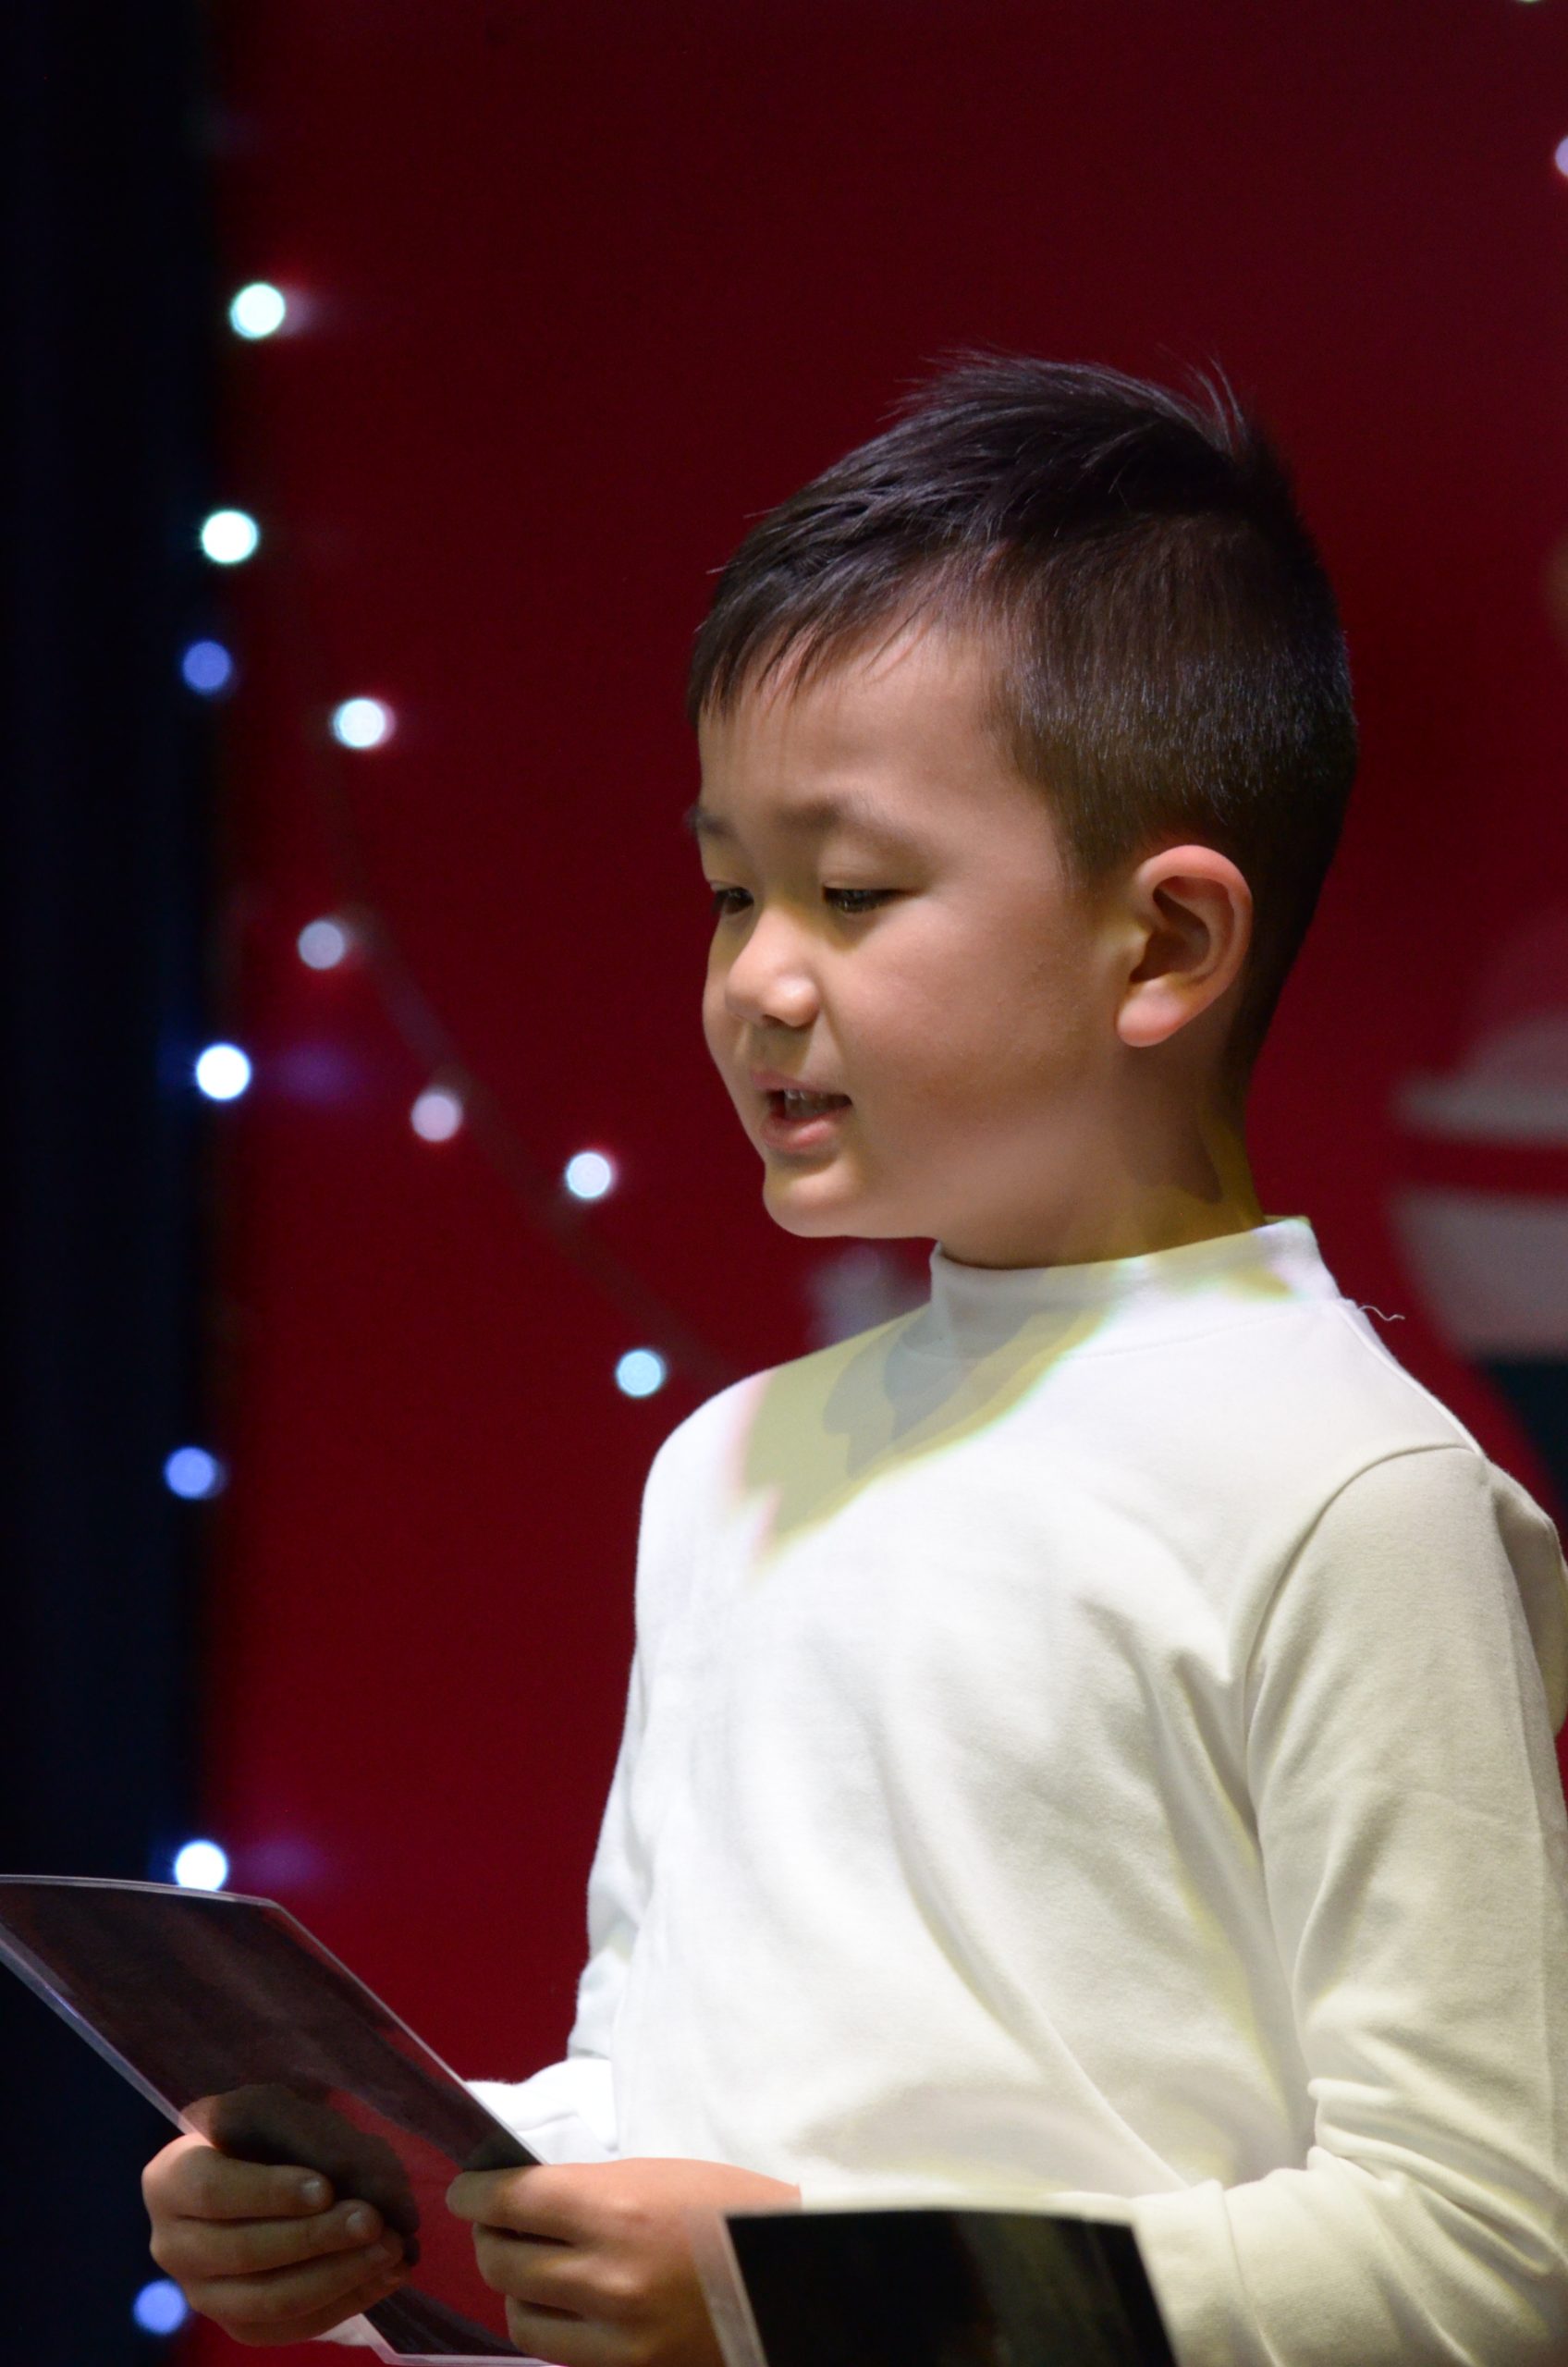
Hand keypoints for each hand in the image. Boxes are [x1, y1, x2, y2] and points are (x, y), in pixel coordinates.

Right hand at [143, 2130, 410, 2343]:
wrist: (252, 2172)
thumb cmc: (261, 2134)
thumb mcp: (269, 2112)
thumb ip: (296, 2134)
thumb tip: (355, 2175)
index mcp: (170, 2180)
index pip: (213, 2191)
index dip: (270, 2192)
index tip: (326, 2186)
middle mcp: (173, 2245)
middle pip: (243, 2252)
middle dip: (315, 2238)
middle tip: (373, 2220)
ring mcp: (202, 2294)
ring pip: (269, 2300)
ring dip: (338, 2275)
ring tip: (390, 2248)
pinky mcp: (237, 2324)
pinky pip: (290, 2327)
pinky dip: (344, 2302)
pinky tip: (387, 2276)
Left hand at [446, 2155, 799, 2366]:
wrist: (795, 2274)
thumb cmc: (729, 2207)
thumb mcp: (655, 2174)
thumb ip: (585, 2190)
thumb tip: (522, 2198)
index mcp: (615, 2209)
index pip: (507, 2202)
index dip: (474, 2193)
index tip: (469, 2189)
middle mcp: (606, 2278)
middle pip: (502, 2261)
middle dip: (492, 2236)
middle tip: (500, 2222)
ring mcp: (617, 2337)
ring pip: (521, 2317)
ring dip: (518, 2287)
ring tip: (536, 2266)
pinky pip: (560, 2353)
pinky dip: (553, 2324)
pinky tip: (569, 2302)